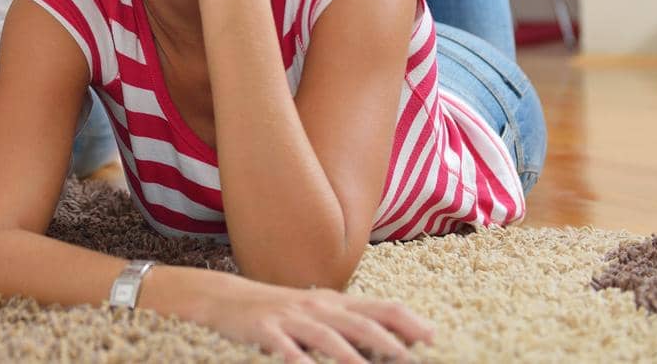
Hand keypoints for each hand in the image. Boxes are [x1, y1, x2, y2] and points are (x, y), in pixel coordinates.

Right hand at [196, 275, 431, 362]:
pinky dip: (298, 362)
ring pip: (326, 336)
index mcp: (335, 303)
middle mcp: (317, 307)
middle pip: (359, 322)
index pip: (381, 307)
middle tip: (412, 359)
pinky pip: (284, 349)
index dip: (409, 322)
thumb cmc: (281, 312)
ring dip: (350, 356)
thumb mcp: (318, 312)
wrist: (223, 299)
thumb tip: (395, 340)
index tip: (434, 339)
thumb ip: (351, 323)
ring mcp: (290, 317)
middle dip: (388, 341)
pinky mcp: (264, 330)